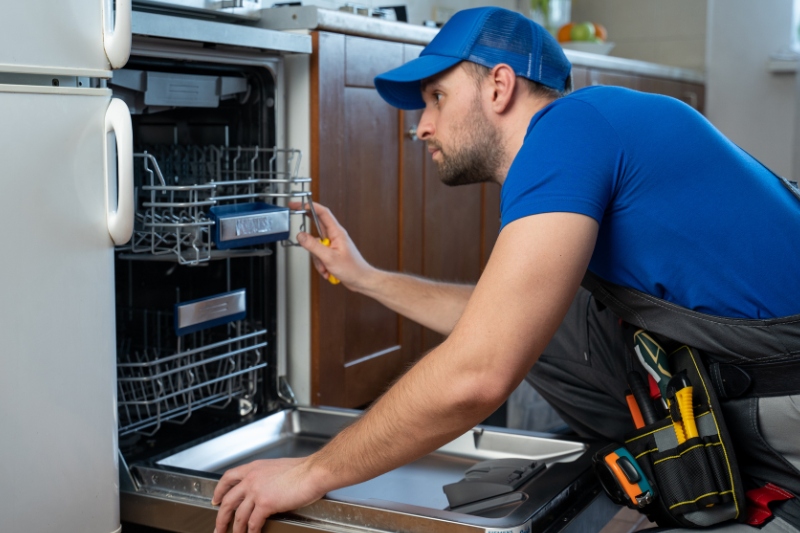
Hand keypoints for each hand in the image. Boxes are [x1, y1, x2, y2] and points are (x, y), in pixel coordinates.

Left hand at [212, 457, 326, 532]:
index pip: (228, 477)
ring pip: (238, 515)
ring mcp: (257, 491)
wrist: (313, 472)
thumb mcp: (277, 467)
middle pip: (227, 500)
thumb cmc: (303, 469)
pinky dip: (251, 532)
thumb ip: (266, 477)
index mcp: (254, 468)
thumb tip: (265, 488)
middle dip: (221, 517)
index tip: (216, 499)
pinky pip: (253, 523)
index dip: (219, 490)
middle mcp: (252, 479)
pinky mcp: (265, 504)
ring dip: (235, 529)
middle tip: (218, 527)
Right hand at [290, 201, 375, 289]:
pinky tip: (327, 270)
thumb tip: (301, 235)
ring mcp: (333, 245)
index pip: (322, 213)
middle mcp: (335, 236)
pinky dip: (321, 264)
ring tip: (325, 266)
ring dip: (317, 258)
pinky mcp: (332, 253)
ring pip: (316, 245)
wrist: (361, 280)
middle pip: (316, 227)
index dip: (310, 206)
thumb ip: (313, 245)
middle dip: (308, 234)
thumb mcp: (329, 257)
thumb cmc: (353, 269)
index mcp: (337, 232)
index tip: (298, 204)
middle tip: (299, 229)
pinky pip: (319, 255)